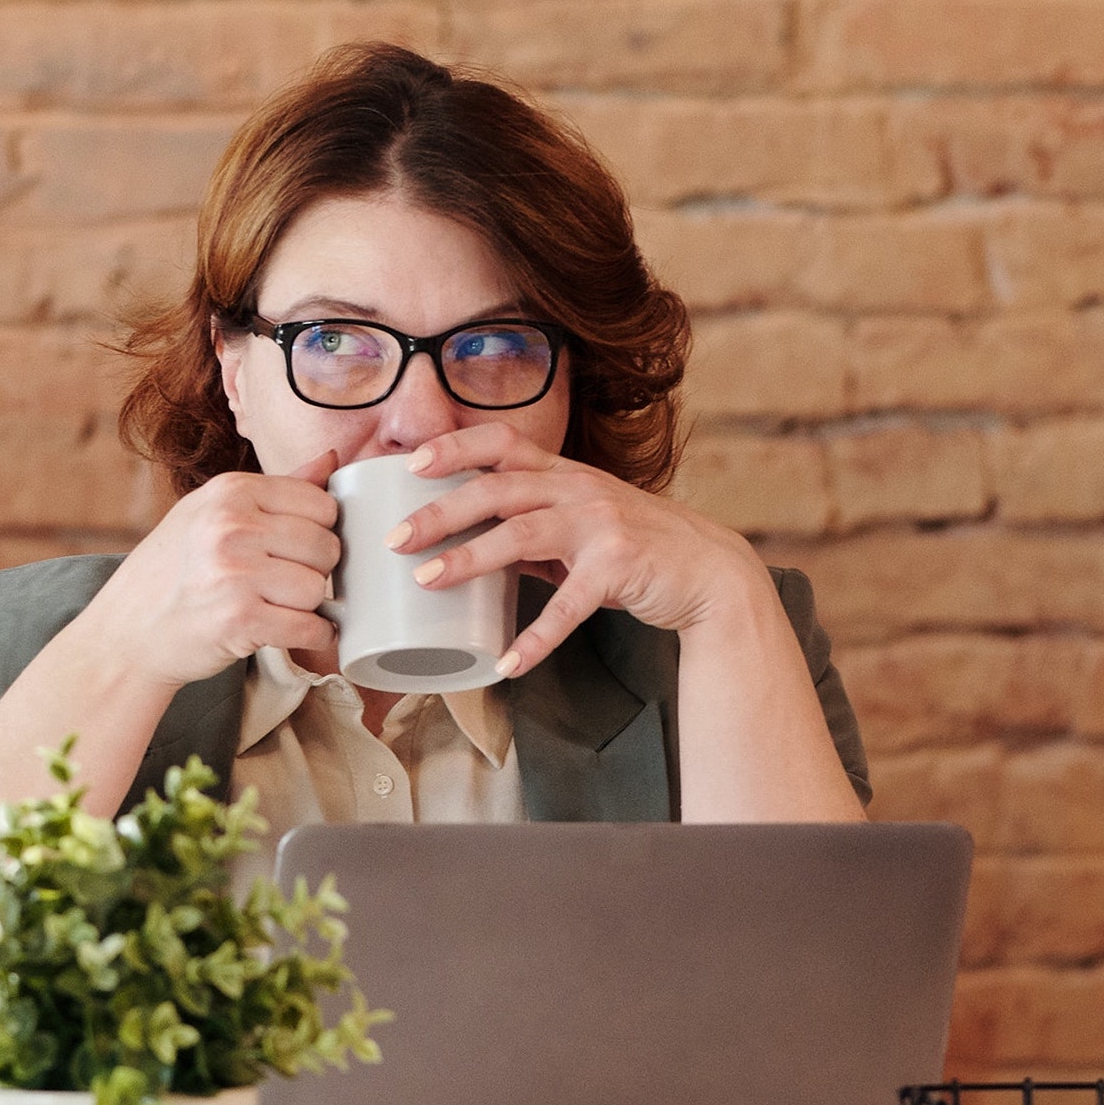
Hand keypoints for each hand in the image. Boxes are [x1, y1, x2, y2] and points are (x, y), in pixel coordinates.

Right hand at [77, 449, 341, 687]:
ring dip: (308, 607)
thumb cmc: (173, 571)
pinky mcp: (240, 619)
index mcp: (230, 491)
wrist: (127, 631)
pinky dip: (310, 636)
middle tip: (284, 582)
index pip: (322, 504)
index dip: (319, 531)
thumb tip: (332, 460)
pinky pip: (310, 628)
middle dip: (315, 570)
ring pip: (319, 589)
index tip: (297, 549)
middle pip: (326, 547)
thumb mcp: (213, 512)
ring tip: (277, 606)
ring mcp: (235, 573)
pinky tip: (288, 631)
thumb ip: (277, 490)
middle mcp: (232, 526)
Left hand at [387, 423, 772, 677]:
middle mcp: (579, 489)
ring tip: (426, 580)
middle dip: (440, 510)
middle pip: (498, 488)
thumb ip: (531, 523)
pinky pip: (568, 606)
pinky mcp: (619, 568)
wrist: (708, 570)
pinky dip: (536, 637)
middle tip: (395, 537)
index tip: (410, 463)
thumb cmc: (636, 545)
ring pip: (522, 534)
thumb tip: (467, 539)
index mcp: (564, 473)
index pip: (503, 442)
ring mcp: (601, 526)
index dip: (456, 446)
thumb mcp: (581, 520)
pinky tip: (507, 662)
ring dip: (469, 558)